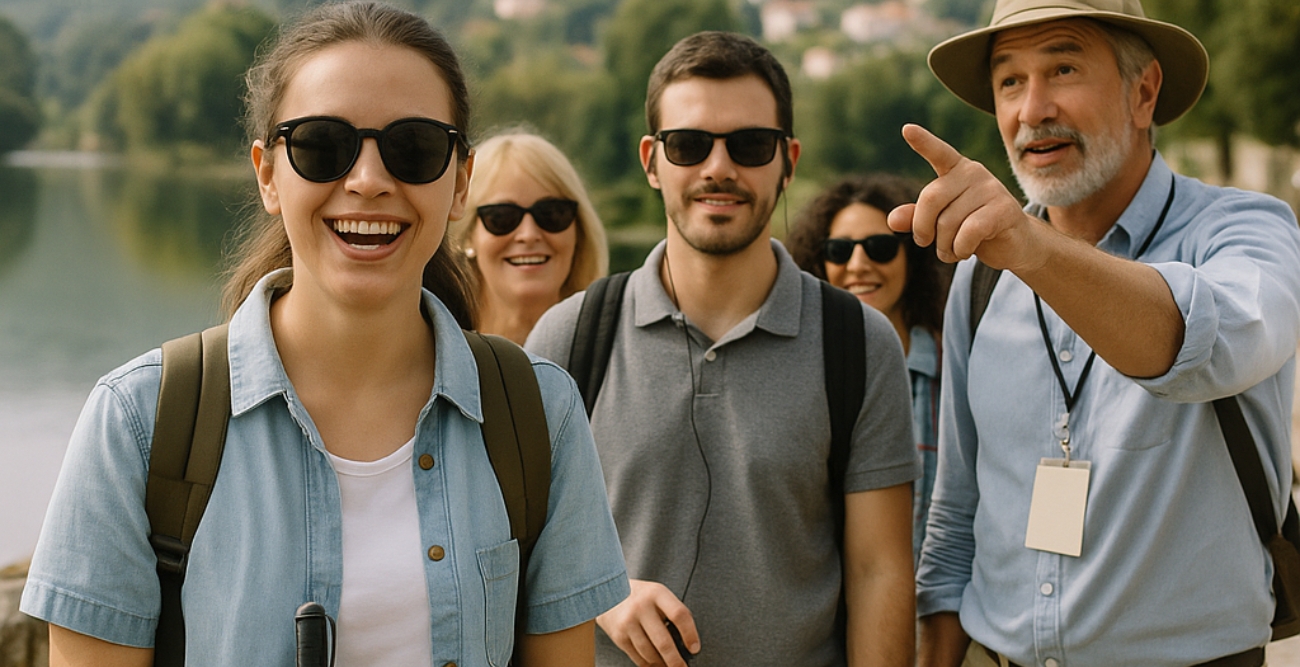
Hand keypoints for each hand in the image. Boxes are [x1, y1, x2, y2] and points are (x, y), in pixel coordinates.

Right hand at [596, 579, 698, 666]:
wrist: (607, 591)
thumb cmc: (641, 596)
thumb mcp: (658, 594)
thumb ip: (672, 612)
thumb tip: (688, 642)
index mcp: (657, 593)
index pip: (679, 615)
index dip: (690, 634)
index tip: (695, 648)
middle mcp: (641, 607)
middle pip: (663, 641)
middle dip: (676, 660)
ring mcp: (628, 622)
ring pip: (650, 653)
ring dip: (662, 664)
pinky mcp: (619, 636)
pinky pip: (637, 657)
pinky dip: (649, 665)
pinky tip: (656, 665)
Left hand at [888, 124, 1042, 271]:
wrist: (1014, 244)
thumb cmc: (972, 229)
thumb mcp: (940, 222)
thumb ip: (916, 218)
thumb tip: (893, 219)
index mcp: (956, 171)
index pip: (939, 153)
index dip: (923, 142)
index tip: (907, 129)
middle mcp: (973, 173)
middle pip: (930, 198)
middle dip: (922, 228)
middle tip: (925, 242)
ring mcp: (991, 188)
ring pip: (948, 222)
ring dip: (944, 247)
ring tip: (953, 251)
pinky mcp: (1004, 209)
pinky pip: (968, 233)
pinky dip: (961, 249)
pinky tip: (966, 251)